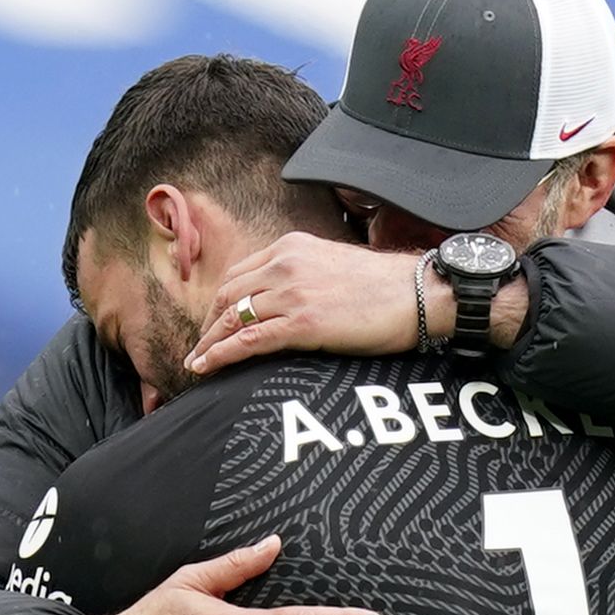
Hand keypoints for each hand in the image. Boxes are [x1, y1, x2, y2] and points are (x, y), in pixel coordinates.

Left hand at [185, 233, 424, 374]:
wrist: (418, 294)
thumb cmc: (384, 287)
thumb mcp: (332, 265)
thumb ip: (302, 275)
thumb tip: (282, 299)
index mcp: (291, 247)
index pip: (239, 274)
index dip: (220, 301)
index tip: (213, 322)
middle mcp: (286, 264)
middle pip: (227, 295)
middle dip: (209, 324)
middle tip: (201, 347)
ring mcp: (293, 293)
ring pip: (233, 318)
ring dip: (209, 343)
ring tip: (196, 363)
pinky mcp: (303, 322)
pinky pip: (248, 340)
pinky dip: (220, 355)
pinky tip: (206, 367)